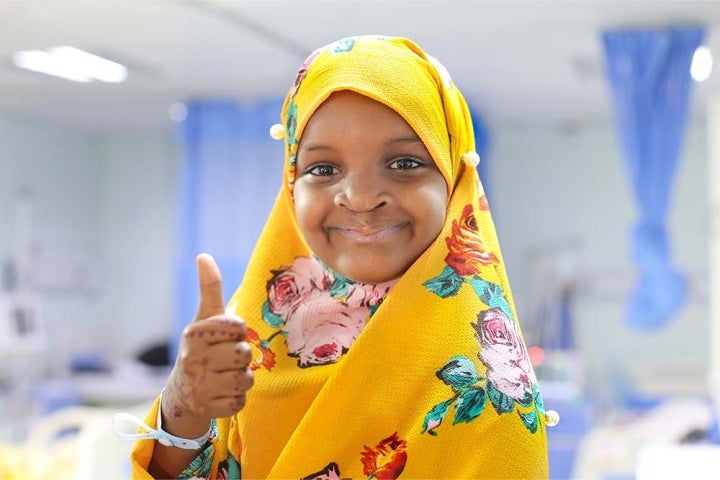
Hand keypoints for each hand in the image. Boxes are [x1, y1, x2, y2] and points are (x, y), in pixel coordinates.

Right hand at [163, 253, 253, 433]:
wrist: (182, 392)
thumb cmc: (201, 347)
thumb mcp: (204, 318)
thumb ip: (209, 289)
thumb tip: (204, 256)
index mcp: (193, 333)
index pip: (238, 327)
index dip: (236, 332)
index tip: (223, 336)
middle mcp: (192, 359)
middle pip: (244, 354)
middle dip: (241, 356)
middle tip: (225, 359)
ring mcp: (199, 386)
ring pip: (247, 378)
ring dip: (243, 378)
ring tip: (225, 375)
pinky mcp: (208, 409)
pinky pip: (241, 401)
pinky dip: (237, 398)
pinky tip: (222, 393)